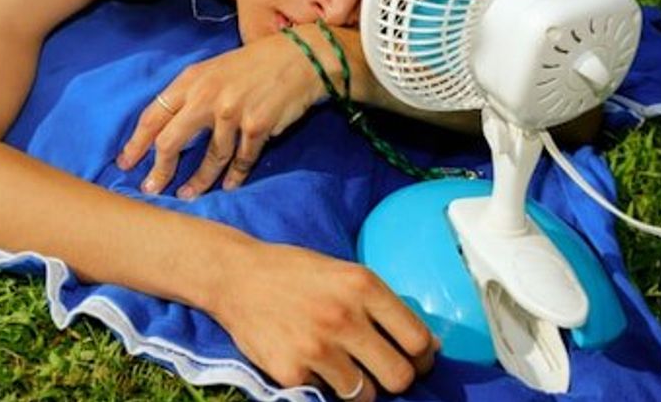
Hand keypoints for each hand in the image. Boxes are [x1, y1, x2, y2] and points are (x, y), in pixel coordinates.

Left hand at [116, 32, 326, 197]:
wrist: (301, 57)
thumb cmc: (255, 65)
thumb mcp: (215, 70)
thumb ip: (191, 94)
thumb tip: (166, 127)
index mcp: (191, 79)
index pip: (153, 114)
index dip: (136, 142)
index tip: (125, 162)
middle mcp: (206, 95)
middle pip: (170, 141)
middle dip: (159, 170)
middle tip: (151, 189)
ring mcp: (232, 111)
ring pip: (209, 157)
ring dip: (199, 181)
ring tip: (188, 195)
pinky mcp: (257, 126)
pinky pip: (241, 160)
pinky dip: (234, 176)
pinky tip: (228, 187)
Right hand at [208, 242, 437, 398]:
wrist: (235, 276)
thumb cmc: (294, 273)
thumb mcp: (344, 272)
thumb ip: (381, 305)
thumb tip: (425, 346)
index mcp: (363, 286)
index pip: (418, 341)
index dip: (422, 357)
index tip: (415, 360)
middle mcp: (343, 317)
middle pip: (399, 376)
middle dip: (395, 377)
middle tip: (383, 370)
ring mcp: (316, 348)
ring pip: (366, 394)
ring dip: (359, 385)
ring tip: (341, 365)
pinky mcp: (291, 373)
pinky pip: (326, 394)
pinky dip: (321, 382)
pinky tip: (307, 358)